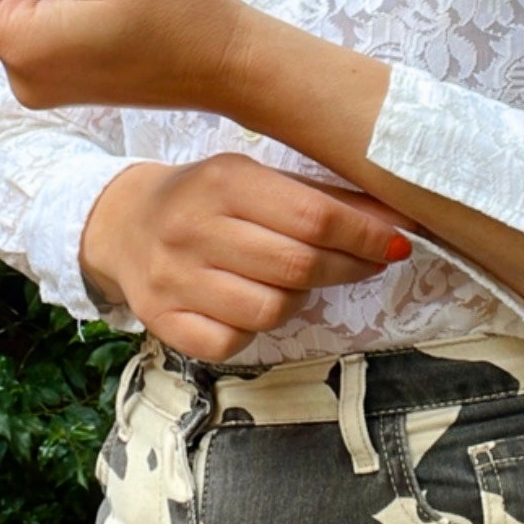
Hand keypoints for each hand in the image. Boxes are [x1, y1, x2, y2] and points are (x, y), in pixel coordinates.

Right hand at [82, 155, 415, 359]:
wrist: (124, 223)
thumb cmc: (209, 200)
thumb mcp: (259, 180)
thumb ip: (322, 200)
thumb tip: (398, 221)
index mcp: (224, 181)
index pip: (313, 216)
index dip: (365, 235)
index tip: (396, 243)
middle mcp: (193, 228)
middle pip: (297, 266)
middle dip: (347, 268)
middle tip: (366, 263)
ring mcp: (174, 279)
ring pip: (270, 310)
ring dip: (297, 300)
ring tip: (292, 281)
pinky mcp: (162, 321)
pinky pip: (234, 343)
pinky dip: (254, 330)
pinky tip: (251, 304)